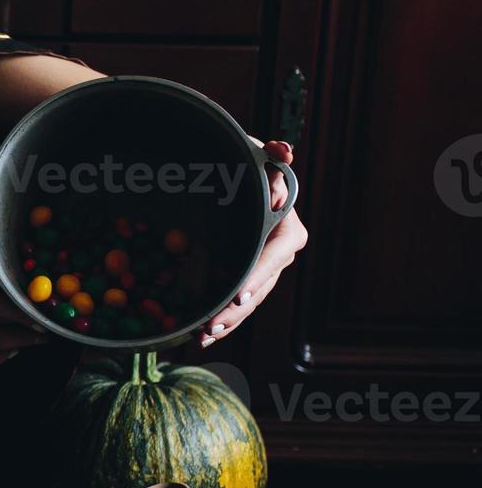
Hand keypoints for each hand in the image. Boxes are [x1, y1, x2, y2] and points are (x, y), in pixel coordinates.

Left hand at [200, 139, 308, 346]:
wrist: (234, 183)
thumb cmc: (247, 168)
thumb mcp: (256, 156)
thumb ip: (271, 154)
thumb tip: (281, 151)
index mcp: (287, 230)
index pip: (275, 257)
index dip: (258, 276)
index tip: (240, 294)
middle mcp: (279, 256)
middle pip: (261, 287)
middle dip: (238, 309)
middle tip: (213, 324)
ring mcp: (263, 271)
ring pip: (249, 302)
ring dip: (228, 321)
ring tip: (204, 335)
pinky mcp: (245, 280)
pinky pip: (236, 304)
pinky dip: (221, 321)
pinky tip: (201, 337)